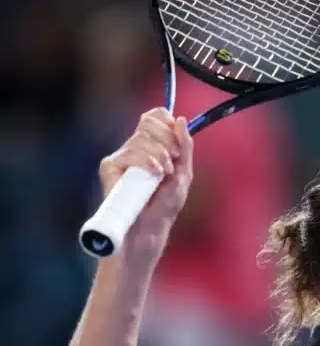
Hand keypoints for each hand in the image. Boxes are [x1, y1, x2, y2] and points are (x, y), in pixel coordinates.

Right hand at [98, 107, 193, 256]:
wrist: (150, 229)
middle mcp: (135, 148)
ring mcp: (122, 157)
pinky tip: (154, 174)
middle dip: (168, 139)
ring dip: (161, 154)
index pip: (155, 116)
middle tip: (174, 159)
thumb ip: (185, 147)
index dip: (166, 122)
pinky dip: (147, 161)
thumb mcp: (183, 173)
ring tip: (164, 174)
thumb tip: (180, 119)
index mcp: (152, 146)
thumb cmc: (165, 206)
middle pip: (149, 122)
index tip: (177, 141)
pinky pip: (130, 151)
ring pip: (142, 137)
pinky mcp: (109, 166)